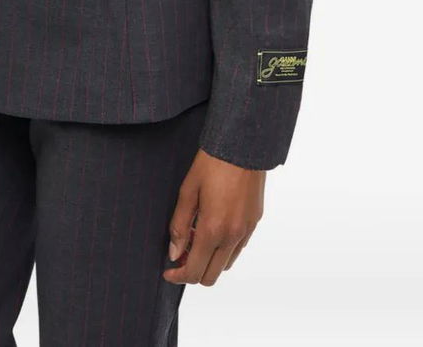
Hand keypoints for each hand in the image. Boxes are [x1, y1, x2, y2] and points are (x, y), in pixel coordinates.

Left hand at [163, 148, 264, 285]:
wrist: (242, 145)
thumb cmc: (212, 163)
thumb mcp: (188, 190)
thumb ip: (179, 225)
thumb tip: (175, 253)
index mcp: (213, 229)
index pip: (195, 271)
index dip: (178, 276)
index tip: (168, 271)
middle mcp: (232, 236)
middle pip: (211, 276)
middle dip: (193, 271)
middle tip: (180, 253)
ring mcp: (246, 231)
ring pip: (225, 264)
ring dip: (209, 259)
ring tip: (196, 236)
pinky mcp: (254, 223)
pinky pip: (237, 249)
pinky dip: (223, 249)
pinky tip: (212, 228)